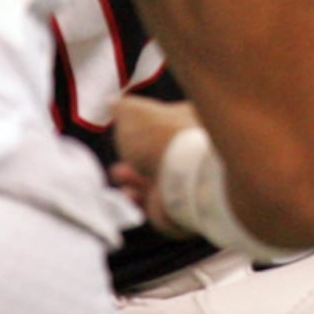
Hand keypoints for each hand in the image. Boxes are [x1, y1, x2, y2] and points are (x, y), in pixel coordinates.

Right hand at [110, 95, 198, 230]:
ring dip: (138, 183)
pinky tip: (133, 197)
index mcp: (194, 122)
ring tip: (123, 181)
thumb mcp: (133, 111)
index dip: (142, 132)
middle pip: (164, 158)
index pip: (169, 125)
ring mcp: (198, 182)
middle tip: (120, 166)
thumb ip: (122, 107)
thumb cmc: (162, 137)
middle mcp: (200, 152)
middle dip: (136, 163)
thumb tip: (112, 102)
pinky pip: (167, 209)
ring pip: (165, 184)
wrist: (186, 176)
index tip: (124, 135)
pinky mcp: (193, 210)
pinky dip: (147, 204)